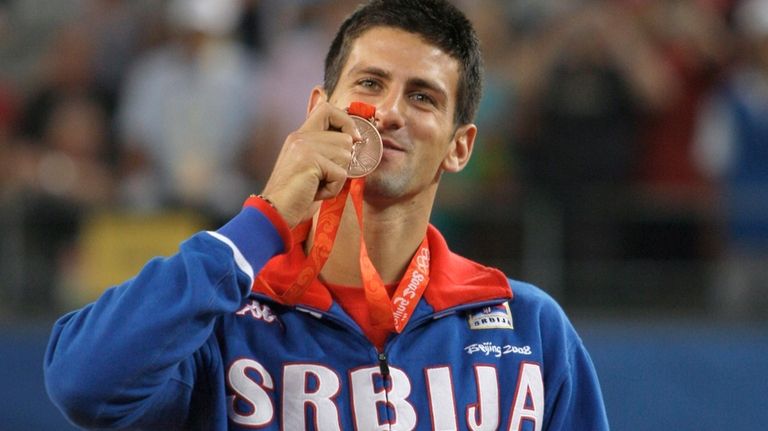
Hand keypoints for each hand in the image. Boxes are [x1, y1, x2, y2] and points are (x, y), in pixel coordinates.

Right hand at [260, 102, 360, 226]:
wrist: (274, 212)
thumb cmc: (296, 195)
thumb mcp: (311, 167)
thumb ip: (326, 151)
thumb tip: (355, 142)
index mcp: (300, 135)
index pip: (327, 109)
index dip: (345, 121)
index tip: (353, 138)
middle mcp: (301, 136)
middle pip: (345, 139)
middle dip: (342, 163)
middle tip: (322, 178)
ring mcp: (304, 147)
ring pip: (346, 156)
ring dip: (337, 178)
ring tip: (317, 186)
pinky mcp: (309, 161)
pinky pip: (341, 174)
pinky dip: (333, 189)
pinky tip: (315, 193)